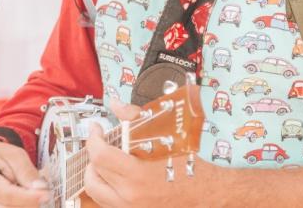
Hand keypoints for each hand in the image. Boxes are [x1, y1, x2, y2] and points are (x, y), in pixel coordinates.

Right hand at [0, 140, 49, 207]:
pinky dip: (19, 206)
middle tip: (42, 193)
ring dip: (25, 205)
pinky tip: (24, 199)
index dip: (30, 197)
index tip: (46, 194)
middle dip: (30, 203)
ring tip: (31, 193)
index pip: (9, 196)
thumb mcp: (13, 155)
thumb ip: (26, 170)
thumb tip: (40, 187)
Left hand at [83, 98, 206, 207]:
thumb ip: (136, 118)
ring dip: (96, 174)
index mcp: (138, 175)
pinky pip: (109, 203)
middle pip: (93, 176)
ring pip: (97, 193)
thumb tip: (117, 105)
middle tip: (100, 144)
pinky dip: (107, 189)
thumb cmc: (192, 166)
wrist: (210, 193)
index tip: (96, 129)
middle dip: (92, 156)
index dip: (93, 139)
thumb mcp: (166, 135)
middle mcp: (131, 197)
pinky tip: (117, 177)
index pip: (99, 156)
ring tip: (106, 161)